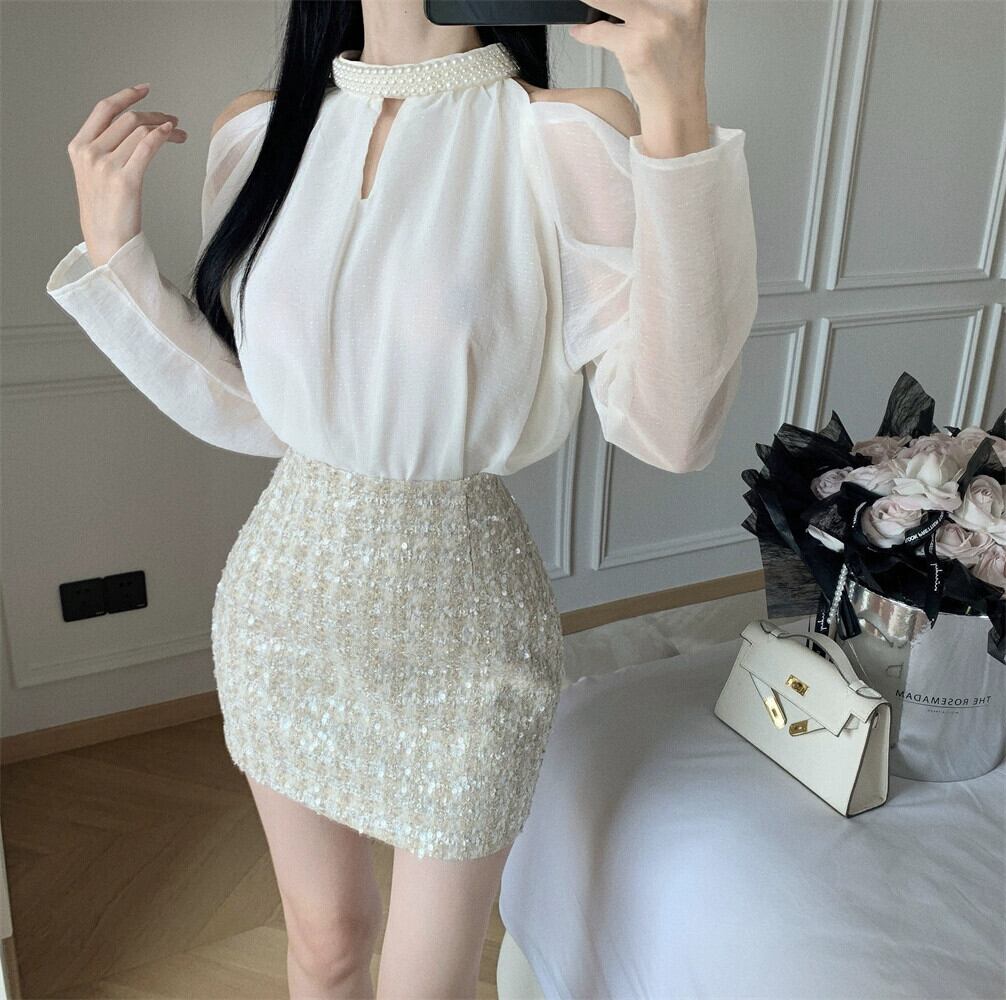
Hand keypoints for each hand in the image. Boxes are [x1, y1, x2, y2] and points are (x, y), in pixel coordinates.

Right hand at [66, 83, 185, 265]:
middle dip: (154, 115)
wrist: (107, 242)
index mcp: (78, 147)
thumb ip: (105, 150)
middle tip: (173, 121)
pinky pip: (147, 147)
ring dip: (164, 126)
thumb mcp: (95, 175)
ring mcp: (106, 165)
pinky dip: (162, 135)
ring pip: (139, 129)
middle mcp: (89, 152)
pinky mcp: (126, 180)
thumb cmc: (106, 212)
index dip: (126, 95)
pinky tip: (172, 135)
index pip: (103, 109)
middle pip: (127, 118)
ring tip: (179, 133)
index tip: (145, 89)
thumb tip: (135, 131)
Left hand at [569, 0, 709, 157]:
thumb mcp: (681, 22)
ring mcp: (654, 26)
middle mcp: (676, 6)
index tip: (620, 2)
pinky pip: (600, 30)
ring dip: (593, 3)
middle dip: (608, 2)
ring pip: (609, 0)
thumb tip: (620, 1)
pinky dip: (586, 32)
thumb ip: (660, 2)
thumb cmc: (676, 67)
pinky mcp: (635, 47)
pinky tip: (581, 31)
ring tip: (584, 6)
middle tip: (604, 6)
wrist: (676, 105)